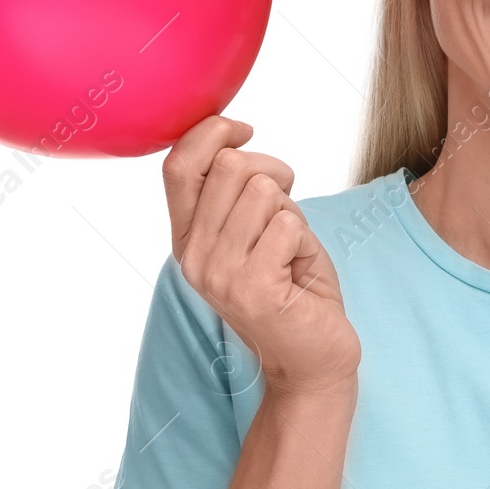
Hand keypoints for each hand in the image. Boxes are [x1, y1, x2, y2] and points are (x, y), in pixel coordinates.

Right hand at [163, 116, 360, 398]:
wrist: (311, 358)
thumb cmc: (291, 286)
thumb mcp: (252, 229)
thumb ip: (234, 191)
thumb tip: (233, 139)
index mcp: (186, 238)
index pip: (178, 163)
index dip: (213, 131)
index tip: (244, 130)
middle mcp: (193, 256)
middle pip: (231, 166)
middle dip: (273, 173)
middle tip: (285, 210)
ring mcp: (220, 274)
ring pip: (263, 190)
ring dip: (291, 212)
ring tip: (289, 249)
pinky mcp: (253, 289)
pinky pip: (288, 224)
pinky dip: (304, 240)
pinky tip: (297, 271)